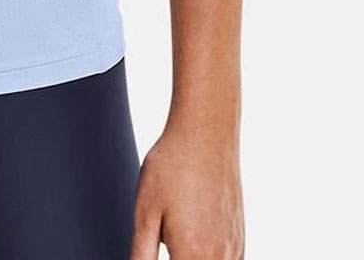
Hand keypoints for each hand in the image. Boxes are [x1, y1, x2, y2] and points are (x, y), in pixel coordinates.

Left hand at [130, 121, 243, 258]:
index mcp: (192, 255)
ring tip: (178, 227)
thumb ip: (142, 255)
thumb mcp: (144, 213)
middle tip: (165, 232)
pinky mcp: (240, 236)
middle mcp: (219, 257)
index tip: (157, 242)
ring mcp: (234, 248)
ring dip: (191, 255)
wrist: (205, 135)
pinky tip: (194, 234)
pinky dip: (209, 255)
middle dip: (176, 255)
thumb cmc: (171, 169)